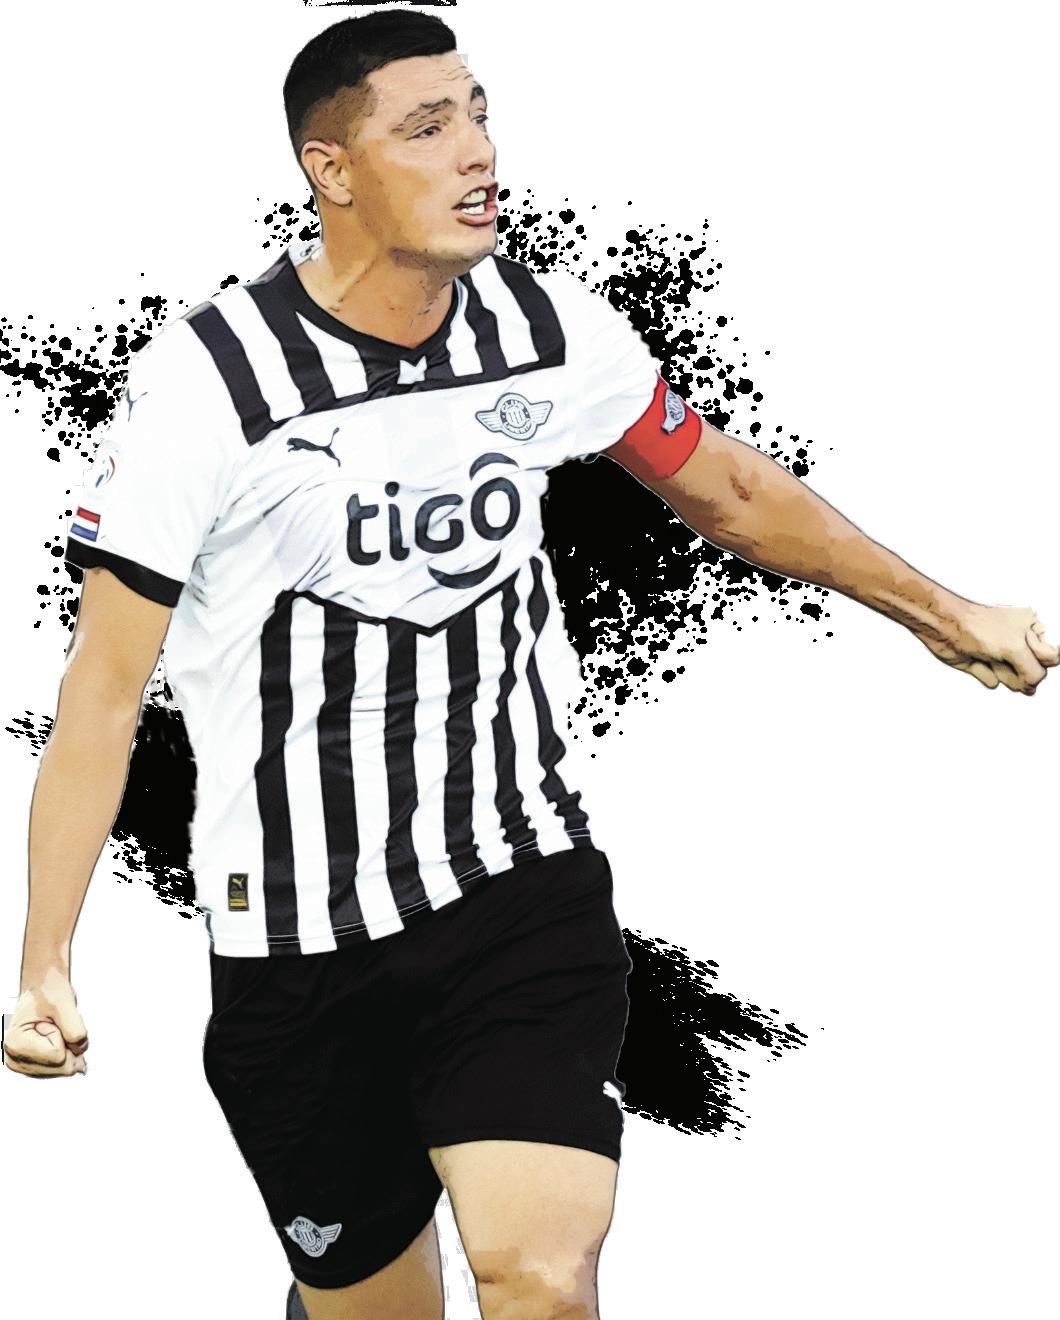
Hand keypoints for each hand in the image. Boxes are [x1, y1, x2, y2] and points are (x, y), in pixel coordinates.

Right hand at [3, 968, 88, 1077]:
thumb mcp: (64, 1004)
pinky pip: (62, 1067)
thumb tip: (80, 1051)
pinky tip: (55, 1038)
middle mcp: (15, 1059)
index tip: (51, 1020)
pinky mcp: (33, 1067)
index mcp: (16, 1043)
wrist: (43, 989)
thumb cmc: (49, 991)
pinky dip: (66, 1052)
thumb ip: (74, 1029)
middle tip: (55, 1025)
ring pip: (64, 1069)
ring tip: (54, 1030)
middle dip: (68, 1044)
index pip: (57, 1056)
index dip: (63, 1035)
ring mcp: (23, 1065)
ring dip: (68, 1048)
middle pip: (62, 1067)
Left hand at [912, 602, 1057, 693]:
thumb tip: (1033, 687)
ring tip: (987, 655)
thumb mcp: (1016, 648)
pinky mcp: (985, 666)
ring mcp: (1002, 655)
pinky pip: (993, 682)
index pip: (1051, 658)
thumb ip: (1034, 670)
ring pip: (1014, 681)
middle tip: (1002, 653)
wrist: (944, 628)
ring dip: (1000, 672)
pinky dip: (984, 674)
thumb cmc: (977, 627)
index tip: (1021, 650)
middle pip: (1032, 673)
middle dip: (1016, 668)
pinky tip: (975, 660)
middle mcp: (1019, 641)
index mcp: (1032, 629)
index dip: (1037, 660)